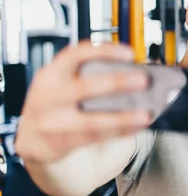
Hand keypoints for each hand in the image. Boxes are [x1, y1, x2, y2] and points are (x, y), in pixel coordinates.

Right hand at [15, 42, 151, 163]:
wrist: (32, 142)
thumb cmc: (57, 107)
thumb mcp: (64, 84)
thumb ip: (92, 75)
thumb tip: (137, 71)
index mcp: (50, 74)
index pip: (74, 55)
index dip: (103, 52)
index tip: (130, 54)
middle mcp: (47, 96)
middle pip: (84, 87)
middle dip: (117, 83)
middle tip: (144, 80)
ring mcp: (50, 122)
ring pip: (91, 121)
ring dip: (123, 118)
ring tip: (146, 114)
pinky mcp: (59, 143)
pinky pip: (95, 138)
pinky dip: (119, 132)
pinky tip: (136, 127)